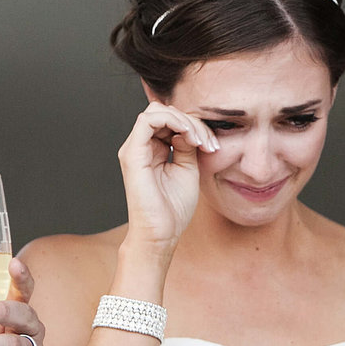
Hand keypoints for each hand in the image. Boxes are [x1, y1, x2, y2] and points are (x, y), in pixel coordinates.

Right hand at [119, 101, 218, 252]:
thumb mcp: (187, 169)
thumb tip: (188, 129)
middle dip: (191, 122)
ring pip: (156, 111)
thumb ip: (186, 146)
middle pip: (164, 113)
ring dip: (184, 121)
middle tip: (208, 143)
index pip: (169, 121)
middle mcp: (139, 147)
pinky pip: (148, 120)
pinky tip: (189, 137)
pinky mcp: (132, 154)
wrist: (162, 234)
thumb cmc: (173, 208)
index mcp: (151, 150)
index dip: (193, 126)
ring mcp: (133, 149)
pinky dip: (172, 121)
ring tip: (200, 141)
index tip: (212, 145)